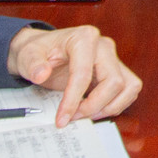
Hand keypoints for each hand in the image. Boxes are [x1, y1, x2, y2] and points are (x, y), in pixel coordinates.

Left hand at [7, 25, 142, 126]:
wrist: (44, 50)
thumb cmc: (39, 51)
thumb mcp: (28, 55)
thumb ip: (33, 64)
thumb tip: (41, 74)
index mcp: (84, 38)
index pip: (84, 74)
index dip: (73, 100)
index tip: (62, 118)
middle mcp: (103, 46)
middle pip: (114, 82)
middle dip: (94, 106)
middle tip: (73, 117)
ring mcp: (113, 58)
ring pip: (129, 87)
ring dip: (110, 107)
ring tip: (87, 115)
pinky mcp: (116, 70)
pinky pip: (129, 90)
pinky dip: (116, 104)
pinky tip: (96, 109)